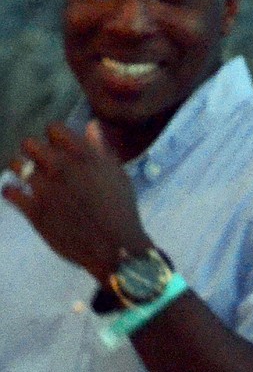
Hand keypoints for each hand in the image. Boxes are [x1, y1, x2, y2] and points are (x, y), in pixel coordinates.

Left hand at [2, 121, 149, 283]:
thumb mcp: (117, 174)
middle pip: (29, 144)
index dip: (55, 136)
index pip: (54, 129)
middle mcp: (60, 167)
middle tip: (41, 161)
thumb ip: (101, 149)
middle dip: (34, 150)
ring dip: (20, 168)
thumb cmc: (121, 209)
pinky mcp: (34, 210)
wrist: (113, 245)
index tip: (59, 145)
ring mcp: (44, 188)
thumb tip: (91, 126)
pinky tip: (17, 194)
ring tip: (28, 177)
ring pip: (16, 165)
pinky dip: (10, 191)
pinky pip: (9, 192)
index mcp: (82, 155)